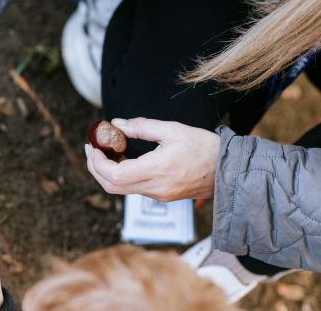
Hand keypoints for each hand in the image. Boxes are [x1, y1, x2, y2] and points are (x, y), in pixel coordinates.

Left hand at [84, 117, 219, 201]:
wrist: (227, 171)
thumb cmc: (204, 147)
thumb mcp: (173, 129)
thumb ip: (142, 127)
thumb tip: (116, 124)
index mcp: (157, 170)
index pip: (114, 175)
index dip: (97, 162)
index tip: (94, 145)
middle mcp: (155, 188)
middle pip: (111, 186)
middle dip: (96, 167)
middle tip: (93, 147)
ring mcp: (158, 195)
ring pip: (121, 190)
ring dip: (107, 172)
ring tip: (107, 149)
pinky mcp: (162, 196)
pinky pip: (133, 189)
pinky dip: (121, 175)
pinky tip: (123, 158)